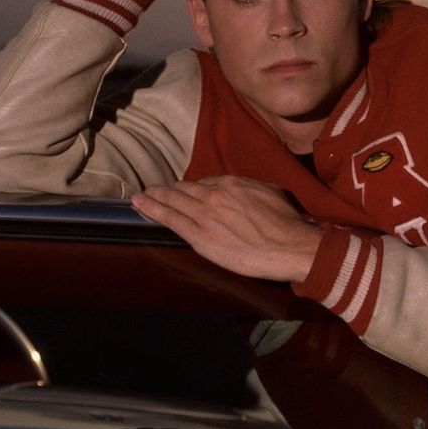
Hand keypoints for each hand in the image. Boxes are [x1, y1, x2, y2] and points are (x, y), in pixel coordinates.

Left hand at [131, 176, 321, 282]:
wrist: (287, 246)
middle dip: (169, 190)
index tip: (187, 193)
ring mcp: (204, 214)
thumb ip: (250, 187)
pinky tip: (140, 204)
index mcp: (231, 183)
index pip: (204, 183)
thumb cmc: (285, 222)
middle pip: (184, 189)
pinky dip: (152, 209)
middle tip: (155, 190)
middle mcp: (214, 195)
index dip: (193, 189)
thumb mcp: (271, 191)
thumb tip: (241, 189)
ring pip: (173, 200)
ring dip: (154, 196)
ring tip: (141, 195)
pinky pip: (170, 219)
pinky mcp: (199, 236)